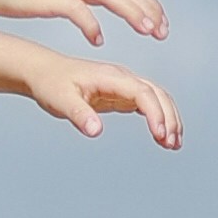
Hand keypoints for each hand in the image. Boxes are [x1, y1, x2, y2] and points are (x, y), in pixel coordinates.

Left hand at [9, 40, 183, 146]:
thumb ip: (79, 115)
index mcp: (110, 77)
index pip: (143, 92)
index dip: (156, 113)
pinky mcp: (122, 95)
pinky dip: (159, 119)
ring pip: (157, 98)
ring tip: (173, 145)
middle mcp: (122, 78)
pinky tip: (163, 137)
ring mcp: (124, 85)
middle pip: (157, 94)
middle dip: (169, 118)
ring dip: (169, 119)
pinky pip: (148, 105)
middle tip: (172, 144)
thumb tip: (96, 131)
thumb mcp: (60, 100)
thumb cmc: (51, 84)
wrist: (44, 72)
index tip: (160, 134)